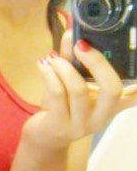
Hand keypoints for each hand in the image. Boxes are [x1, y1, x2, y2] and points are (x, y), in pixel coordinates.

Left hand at [22, 30, 136, 152]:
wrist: (45, 138)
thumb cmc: (64, 106)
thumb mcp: (71, 82)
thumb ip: (73, 59)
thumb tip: (72, 32)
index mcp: (112, 104)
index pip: (133, 95)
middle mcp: (102, 116)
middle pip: (112, 89)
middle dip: (97, 62)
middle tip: (82, 45)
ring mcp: (82, 124)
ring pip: (78, 89)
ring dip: (64, 66)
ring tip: (53, 58)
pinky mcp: (59, 126)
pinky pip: (57, 94)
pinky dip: (49, 74)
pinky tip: (43, 64)